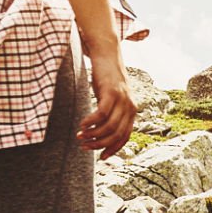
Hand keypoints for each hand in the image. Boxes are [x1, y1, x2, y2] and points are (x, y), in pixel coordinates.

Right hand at [76, 37, 135, 158]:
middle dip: (99, 144)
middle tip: (84, 146)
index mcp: (131, 111)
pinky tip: (81, 125)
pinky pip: (101, 114)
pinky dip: (91, 122)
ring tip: (80, 136)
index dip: (113, 149)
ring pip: (109, 127)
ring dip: (93, 135)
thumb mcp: (111, 98)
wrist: (107, 55)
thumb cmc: (106, 79)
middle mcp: (130, 107)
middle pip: (116, 134)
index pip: (124, 137)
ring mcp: (122, 100)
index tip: (101, 157)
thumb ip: (111, 113)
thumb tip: (101, 131)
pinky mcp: (111, 93)